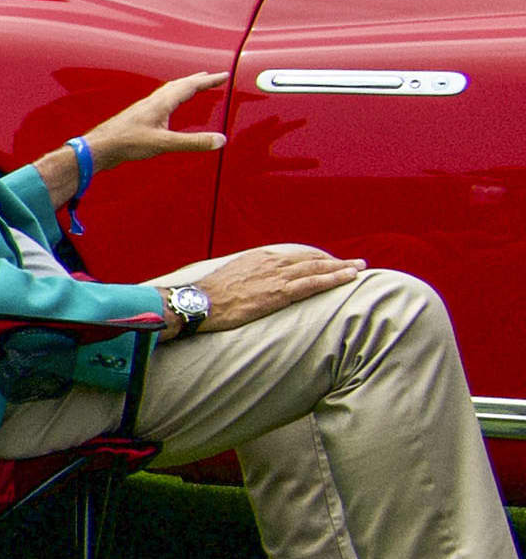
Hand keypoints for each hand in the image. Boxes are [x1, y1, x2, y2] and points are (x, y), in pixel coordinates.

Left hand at [73, 72, 228, 173]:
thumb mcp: (164, 143)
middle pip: (179, 85)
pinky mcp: (137, 118)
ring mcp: (144, 109)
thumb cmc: (126, 143)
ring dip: (183, 86)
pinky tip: (166, 108)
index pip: (190, 86)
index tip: (224, 75)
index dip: (208, 81)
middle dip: (198, 80)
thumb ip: (193, 142)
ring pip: (168, 91)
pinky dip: (170, 97)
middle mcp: (153, 102)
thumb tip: (220, 140)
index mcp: (161, 103)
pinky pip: (159, 101)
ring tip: (192, 86)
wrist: (97, 148)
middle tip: (212, 76)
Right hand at [183, 243, 359, 324]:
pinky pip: (315, 282)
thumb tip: (251, 285)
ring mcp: (278, 276)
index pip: (295, 256)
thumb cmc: (208, 296)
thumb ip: (247, 277)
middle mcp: (272, 262)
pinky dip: (335, 278)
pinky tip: (349, 277)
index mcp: (260, 258)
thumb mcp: (229, 277)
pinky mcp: (280, 292)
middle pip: (312, 259)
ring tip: (359, 268)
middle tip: (354, 263)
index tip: (328, 262)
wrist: (199, 303)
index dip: (315, 259)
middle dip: (335, 261)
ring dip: (342, 267)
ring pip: (319, 268)